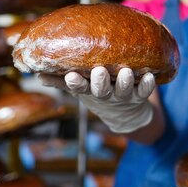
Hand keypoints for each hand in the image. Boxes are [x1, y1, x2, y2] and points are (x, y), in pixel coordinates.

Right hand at [40, 67, 154, 132]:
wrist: (126, 115)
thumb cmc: (98, 94)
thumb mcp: (80, 90)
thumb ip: (61, 81)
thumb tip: (37, 72)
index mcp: (90, 91)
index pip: (79, 87)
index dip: (75, 83)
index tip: (71, 76)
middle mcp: (106, 94)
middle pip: (101, 90)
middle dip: (100, 82)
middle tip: (99, 71)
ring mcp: (123, 95)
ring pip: (123, 90)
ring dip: (124, 81)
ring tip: (126, 71)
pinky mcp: (139, 95)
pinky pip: (144, 91)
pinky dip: (147, 85)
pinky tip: (150, 75)